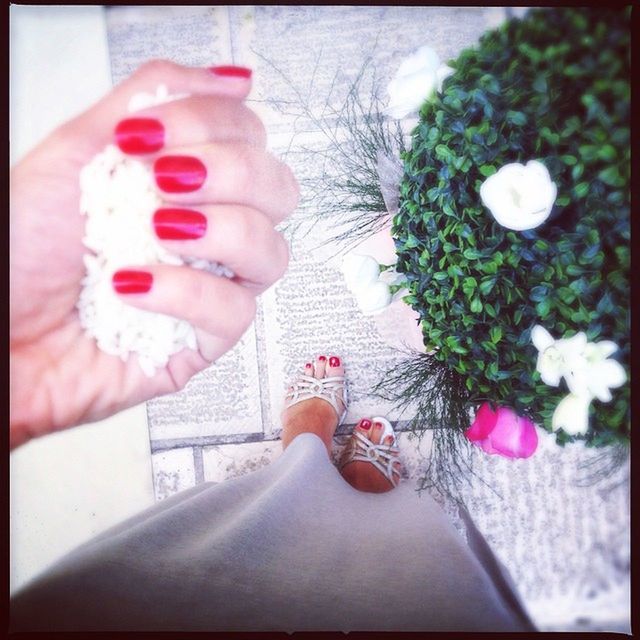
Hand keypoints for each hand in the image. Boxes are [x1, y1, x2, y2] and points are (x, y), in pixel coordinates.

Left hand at [10, 60, 297, 448]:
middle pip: (278, 190)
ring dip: (219, 231)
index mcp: (189, 181)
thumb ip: (153, 98)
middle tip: (166, 179)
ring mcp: (213, 284)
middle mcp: (210, 230)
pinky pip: (236, 313)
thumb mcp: (78, 151)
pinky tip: (133, 285)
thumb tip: (233, 79)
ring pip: (272, 252)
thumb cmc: (23, 250)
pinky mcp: (205, 339)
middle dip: (230, 173)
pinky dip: (184, 291)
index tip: (146, 135)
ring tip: (155, 229)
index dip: (211, 123)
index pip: (248, 136)